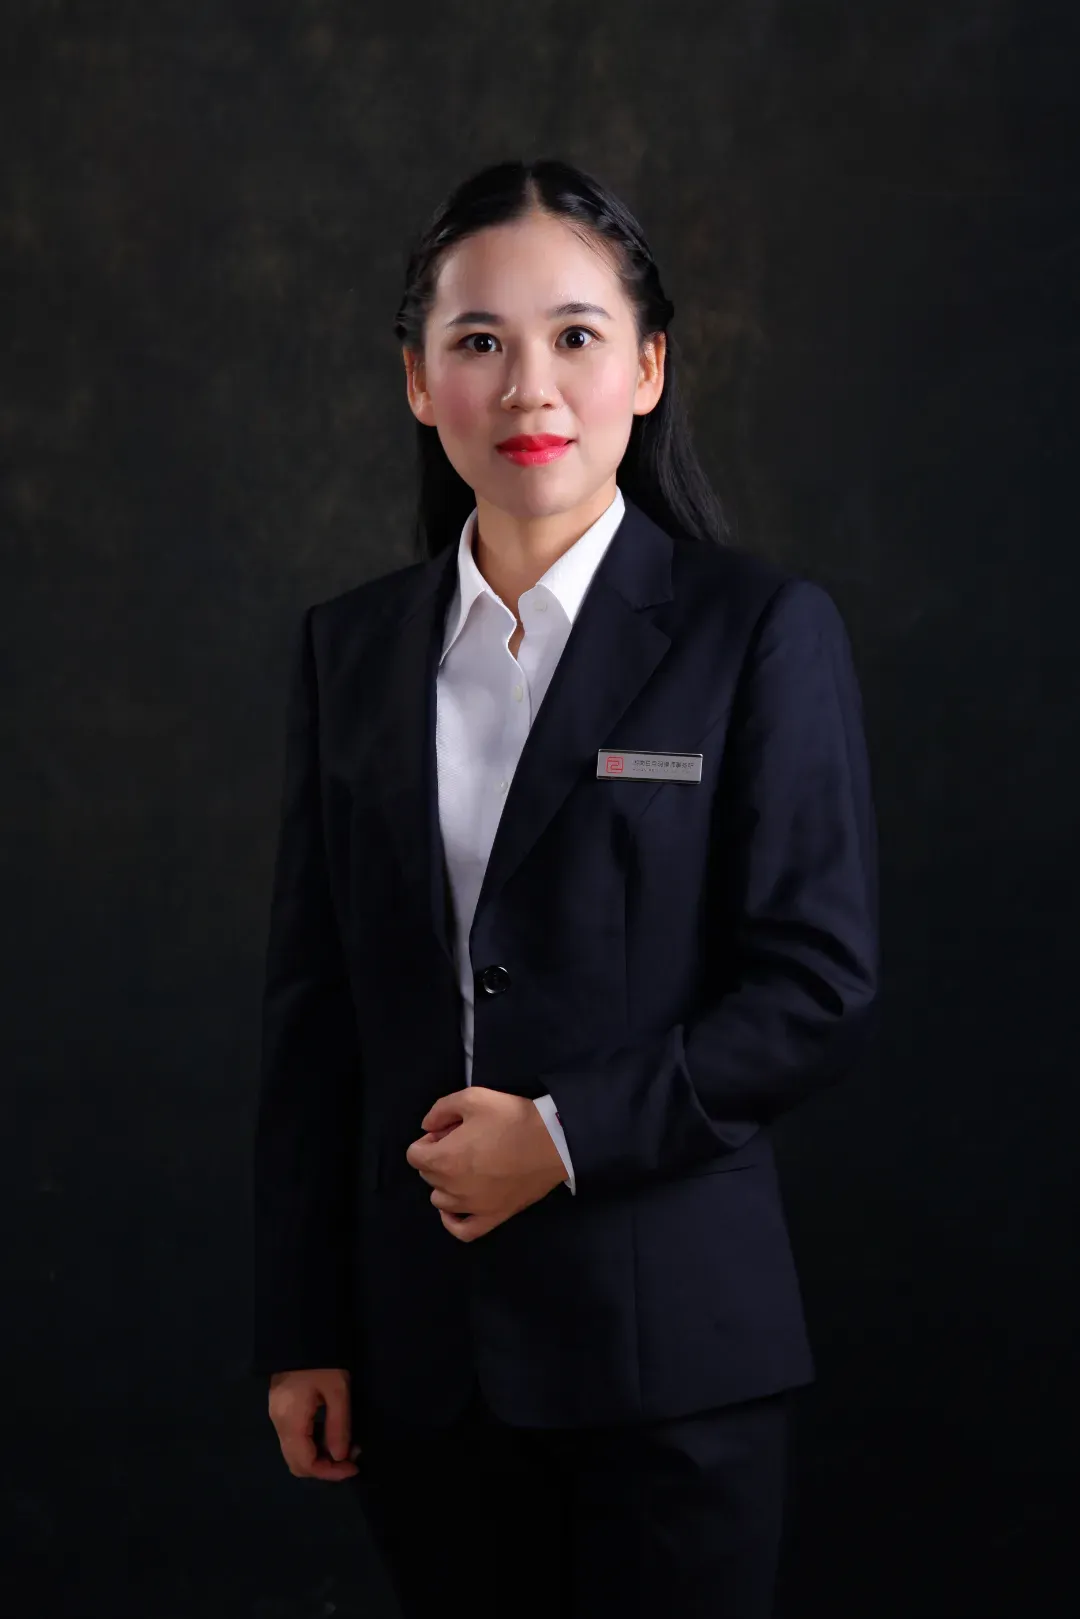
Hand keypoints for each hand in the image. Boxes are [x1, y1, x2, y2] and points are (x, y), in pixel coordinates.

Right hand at [267, 1367, 361, 1481]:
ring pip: (294, 1453)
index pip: (306, 1464)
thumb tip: (340, 1457)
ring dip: (318, 1457)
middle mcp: (278, 1424)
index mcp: (291, 1421)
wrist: (300, 1331)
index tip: (353, 1467)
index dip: (330, 1472)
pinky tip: (329, 1434)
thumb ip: (338, 1426)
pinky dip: (311, 1445)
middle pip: (296, 1463)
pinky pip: (293, 1439)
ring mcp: (275, 1416)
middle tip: (350, 1458)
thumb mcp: (337, 1391)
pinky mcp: (279, 1408)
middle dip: (324, 1468)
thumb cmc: (322, 1360)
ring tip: (345, 1446)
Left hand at [406, 1087, 567, 1241]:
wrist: (553, 1142)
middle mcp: (452, 1188)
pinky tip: (457, 1207)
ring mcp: (472, 1207)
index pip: (414, 1155)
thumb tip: (426, 1126)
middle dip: (438, 1157)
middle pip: (427, 1175)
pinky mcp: (493, 1217)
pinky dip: (453, 1221)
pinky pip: (462, 1230)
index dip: (428, 1140)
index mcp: (443, 1159)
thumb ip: (440, 1110)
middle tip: (463, 1142)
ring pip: (440, 1201)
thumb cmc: (511, 1118)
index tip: (448, 1132)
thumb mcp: (473, 1098)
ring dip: (445, 1183)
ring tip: (467, 1167)